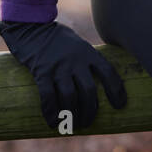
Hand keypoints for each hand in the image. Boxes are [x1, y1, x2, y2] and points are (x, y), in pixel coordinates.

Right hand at [0, 20, 127, 130]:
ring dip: (72, 115)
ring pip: (70, 97)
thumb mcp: (77, 43)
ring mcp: (58, 67)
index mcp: (87, 52)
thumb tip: (96, 81)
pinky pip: (48, 97)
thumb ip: (86, 59)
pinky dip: (52, 112)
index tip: (120, 105)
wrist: (31, 26)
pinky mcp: (41, 72)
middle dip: (90, 110)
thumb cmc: (55, 37)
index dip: (116, 90)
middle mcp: (75, 60)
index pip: (108, 72)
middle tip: (87, 122)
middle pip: (89, 90)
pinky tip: (53, 123)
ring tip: (72, 125)